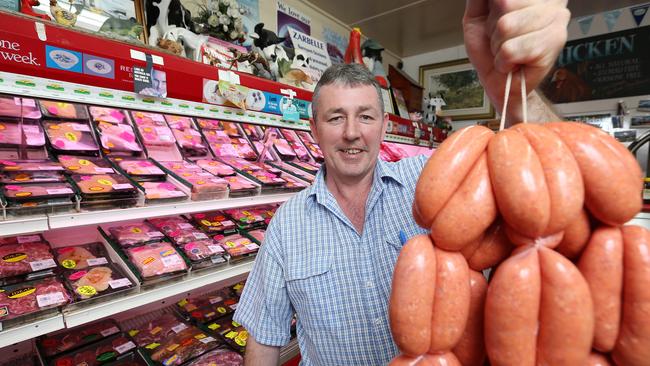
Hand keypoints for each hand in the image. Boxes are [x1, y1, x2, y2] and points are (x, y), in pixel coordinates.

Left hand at [463, 0, 569, 117]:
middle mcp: (550, 2)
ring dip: (498, 46)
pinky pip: (511, 49)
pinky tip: (514, 63)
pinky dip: (503, 61)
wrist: (499, 82)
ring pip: (506, 26)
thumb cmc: (491, 50)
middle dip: (493, 28)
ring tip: (507, 52)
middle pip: (504, 3)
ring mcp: (556, 20)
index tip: (498, 23)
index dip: (493, 10)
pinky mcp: (554, 43)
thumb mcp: (477, 16)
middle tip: (502, 41)